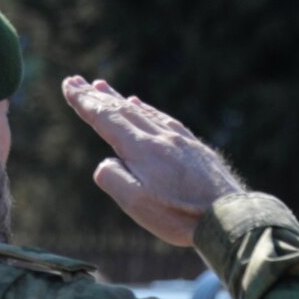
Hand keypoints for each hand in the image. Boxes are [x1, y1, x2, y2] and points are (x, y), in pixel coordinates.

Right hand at [62, 76, 244, 246]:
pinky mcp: (196, 149)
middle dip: (97, 95)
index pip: (106, 118)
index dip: (85, 102)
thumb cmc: (180, 216)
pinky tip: (145, 108)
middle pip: (123, 110)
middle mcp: (161, 137)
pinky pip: (165, 120)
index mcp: (142, 148)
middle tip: (77, 81)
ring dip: (121, 99)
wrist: (229, 217)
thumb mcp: (136, 203)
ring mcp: (181, 140)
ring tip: (104, 88)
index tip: (69, 86)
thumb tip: (109, 161)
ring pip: (145, 112)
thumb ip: (113, 177)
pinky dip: (148, 111)